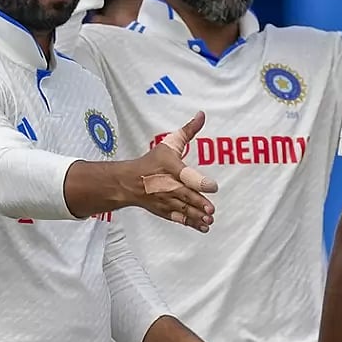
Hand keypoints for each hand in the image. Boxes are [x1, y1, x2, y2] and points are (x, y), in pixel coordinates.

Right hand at [128, 111, 217, 231]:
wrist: (128, 182)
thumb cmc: (152, 162)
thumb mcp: (169, 143)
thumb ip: (188, 131)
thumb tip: (202, 115)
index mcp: (171, 168)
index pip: (186, 175)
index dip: (200, 182)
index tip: (213, 186)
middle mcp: (168, 186)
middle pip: (186, 195)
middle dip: (199, 203)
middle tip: (212, 208)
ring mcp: (166, 200)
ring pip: (184, 209)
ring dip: (197, 215)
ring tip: (210, 218)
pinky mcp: (165, 211)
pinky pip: (179, 218)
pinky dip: (191, 223)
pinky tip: (204, 226)